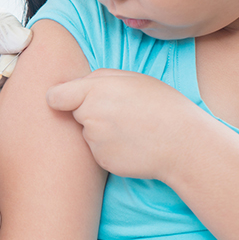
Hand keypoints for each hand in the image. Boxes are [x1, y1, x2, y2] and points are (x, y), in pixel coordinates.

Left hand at [46, 69, 205, 180]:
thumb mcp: (133, 79)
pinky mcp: (101, 160)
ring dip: (102, 131)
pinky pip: (98, 151)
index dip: (60, 98)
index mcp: (94, 90)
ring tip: (131, 129)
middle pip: (75, 113)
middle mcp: (89, 116)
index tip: (67, 101)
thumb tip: (76, 84)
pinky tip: (132, 145)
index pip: (55, 97)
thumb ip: (99, 79)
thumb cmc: (162, 105)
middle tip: (119, 113)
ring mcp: (94, 141)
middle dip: (89, 112)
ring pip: (88, 133)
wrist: (183, 143)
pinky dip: (110, 148)